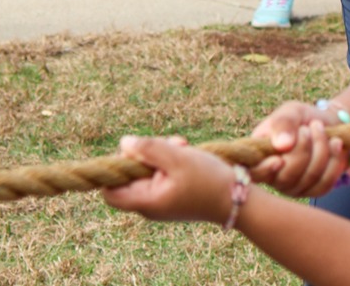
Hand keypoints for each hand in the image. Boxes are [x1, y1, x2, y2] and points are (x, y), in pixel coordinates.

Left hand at [100, 135, 231, 222]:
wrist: (240, 200)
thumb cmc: (209, 180)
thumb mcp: (177, 157)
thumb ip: (148, 148)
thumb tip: (124, 143)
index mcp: (146, 202)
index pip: (109, 192)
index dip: (114, 169)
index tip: (133, 152)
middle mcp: (150, 205)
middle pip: (129, 175)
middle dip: (143, 154)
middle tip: (166, 144)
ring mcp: (161, 201)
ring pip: (146, 171)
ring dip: (160, 153)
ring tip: (181, 146)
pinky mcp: (172, 195)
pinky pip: (161, 175)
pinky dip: (170, 161)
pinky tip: (185, 153)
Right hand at [248, 103, 349, 197]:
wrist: (327, 123)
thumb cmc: (302, 117)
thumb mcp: (291, 112)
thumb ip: (283, 123)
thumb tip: (281, 145)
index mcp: (259, 157)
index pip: (254, 173)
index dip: (265, 171)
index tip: (279, 159)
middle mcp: (273, 177)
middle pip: (286, 177)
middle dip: (303, 149)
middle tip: (308, 127)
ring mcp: (294, 187)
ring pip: (309, 178)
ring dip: (321, 150)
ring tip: (321, 129)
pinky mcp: (314, 190)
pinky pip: (326, 183)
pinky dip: (334, 160)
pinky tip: (336, 143)